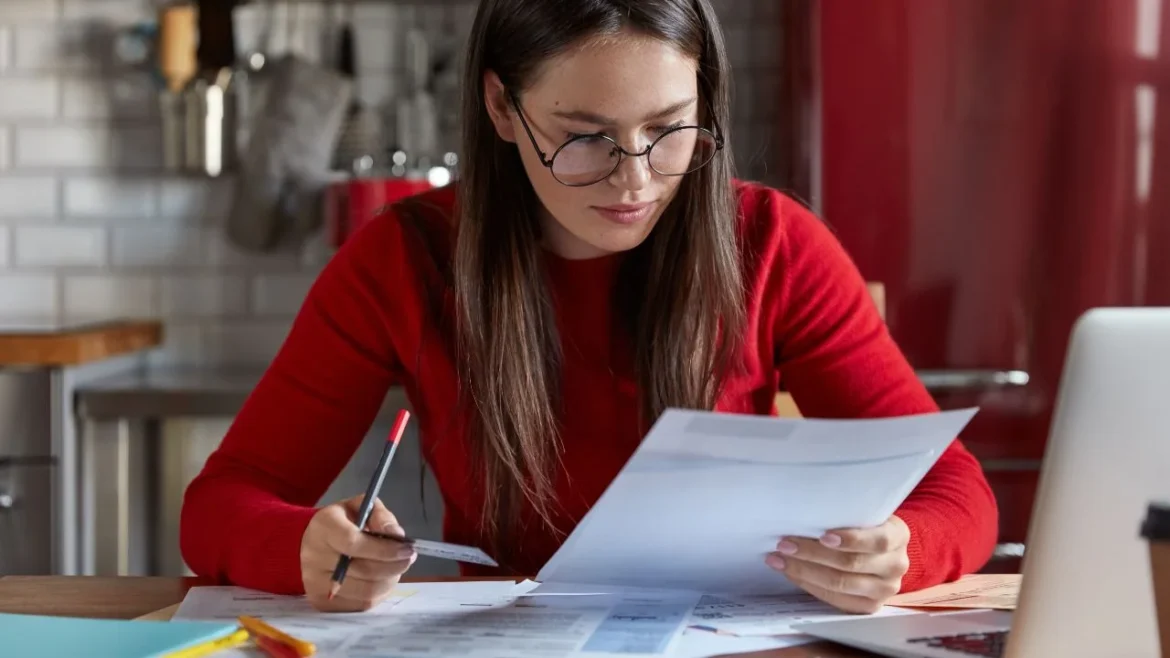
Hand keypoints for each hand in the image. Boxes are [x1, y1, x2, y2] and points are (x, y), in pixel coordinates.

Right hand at [300, 495, 415, 611]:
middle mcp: (314, 557)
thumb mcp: (362, 507)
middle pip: (363, 570)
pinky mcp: (322, 603)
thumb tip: (397, 536)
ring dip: (389, 580)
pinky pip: (361, 604)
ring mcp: (316, 583)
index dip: (384, 549)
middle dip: (393, 566)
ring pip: (365, 591)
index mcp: (324, 527)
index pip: (354, 543)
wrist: (313, 542)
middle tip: (408, 558)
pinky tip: (383, 579)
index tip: (407, 549)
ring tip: (397, 568)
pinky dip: (379, 593)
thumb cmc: (343, 522)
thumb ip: (380, 517)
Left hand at [766, 515, 910, 613]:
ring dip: (804, 571)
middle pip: (851, 564)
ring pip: (840, 584)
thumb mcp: (863, 514)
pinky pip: (836, 599)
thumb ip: (844, 514)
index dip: (851, 539)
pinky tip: (792, 574)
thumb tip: (802, 513)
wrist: (881, 552)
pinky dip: (809, 585)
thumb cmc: (863, 526)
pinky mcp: (870, 606)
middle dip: (812, 553)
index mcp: (898, 535)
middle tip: (785, 544)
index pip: (878, 540)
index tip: (823, 536)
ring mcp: (885, 589)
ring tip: (779, 560)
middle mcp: (896, 564)